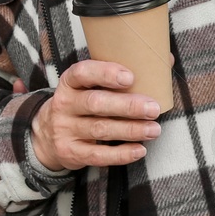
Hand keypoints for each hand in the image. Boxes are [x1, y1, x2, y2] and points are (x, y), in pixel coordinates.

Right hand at [31, 61, 163, 170]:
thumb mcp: (89, 88)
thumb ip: (119, 76)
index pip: (82, 73)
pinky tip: (139, 150)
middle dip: (127, 106)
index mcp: (70, 83)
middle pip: (95, 103)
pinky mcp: (70, 152)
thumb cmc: (82, 105)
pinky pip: (97, 154)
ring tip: (154, 130)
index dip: (105, 73)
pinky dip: (120, 154)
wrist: (48, 135)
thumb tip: (165, 61)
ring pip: (99, 129)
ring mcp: (64, 129)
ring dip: (130, 130)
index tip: (130, 77)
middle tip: (153, 108)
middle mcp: (63, 104)